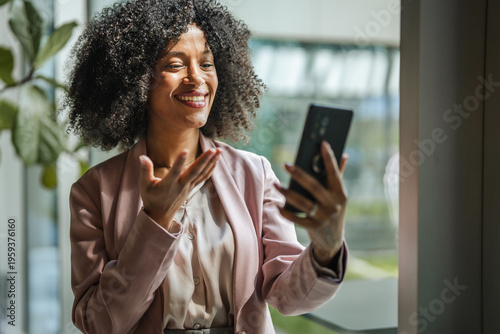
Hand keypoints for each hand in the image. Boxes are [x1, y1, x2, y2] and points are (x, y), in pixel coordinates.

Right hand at [139, 148, 220, 230]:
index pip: (175, 171)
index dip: (179, 161)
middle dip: (204, 160)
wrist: (160, 215)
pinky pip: (203, 178)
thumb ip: (145, 170)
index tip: (185, 150)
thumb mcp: (144, 185)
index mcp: (168, 184)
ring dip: (211, 163)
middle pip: (194, 172)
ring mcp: (188, 187)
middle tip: (213, 149)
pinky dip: (210, 169)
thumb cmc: (151, 198)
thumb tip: (142, 157)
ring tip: (219, 151)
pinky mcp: (191, 188)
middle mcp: (180, 186)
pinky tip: (216, 161)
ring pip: (201, 174)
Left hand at [275, 141, 347, 265]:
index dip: (329, 158)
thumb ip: (339, 176)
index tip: (322, 143)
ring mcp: (324, 217)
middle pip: (314, 187)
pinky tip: (278, 205)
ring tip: (276, 184)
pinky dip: (287, 212)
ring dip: (288, 193)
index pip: (335, 173)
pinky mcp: (314, 227)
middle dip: (299, 175)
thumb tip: (345, 155)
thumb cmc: (334, 211)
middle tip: (286, 164)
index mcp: (341, 194)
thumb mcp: (339, 196)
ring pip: (303, 202)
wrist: (333, 241)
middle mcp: (334, 205)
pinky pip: (297, 219)